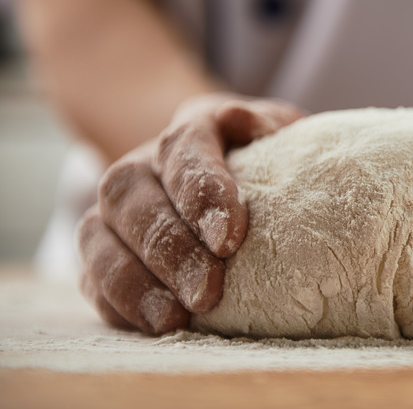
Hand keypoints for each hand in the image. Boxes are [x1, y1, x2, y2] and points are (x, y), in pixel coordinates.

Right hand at [77, 93, 306, 333]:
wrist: (235, 177)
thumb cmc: (270, 163)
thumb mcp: (283, 138)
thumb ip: (275, 130)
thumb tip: (255, 128)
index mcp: (195, 128)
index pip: (185, 147)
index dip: (201, 192)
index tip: (228, 240)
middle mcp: (145, 162)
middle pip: (132, 194)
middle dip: (168, 248)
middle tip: (207, 292)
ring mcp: (116, 207)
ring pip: (97, 233)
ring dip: (135, 281)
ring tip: (176, 317)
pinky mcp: (103, 248)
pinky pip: (90, 274)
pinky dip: (117, 303)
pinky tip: (155, 324)